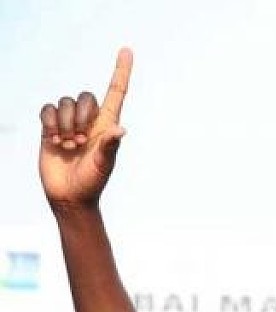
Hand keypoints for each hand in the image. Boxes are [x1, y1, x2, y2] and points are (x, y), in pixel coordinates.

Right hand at [39, 48, 132, 207]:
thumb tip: (121, 130)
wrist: (69, 195)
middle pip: (85, 96)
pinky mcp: (50, 127)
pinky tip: (53, 141)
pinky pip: (47, 109)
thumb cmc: (92, 182)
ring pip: (64, 102)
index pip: (116, 92)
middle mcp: (90, 121)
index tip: (127, 50)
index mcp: (108, 125)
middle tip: (80, 142)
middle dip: (81, 117)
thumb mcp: (104, 165)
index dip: (121, 71)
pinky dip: (49, 122)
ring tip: (68, 146)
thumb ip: (110, 146)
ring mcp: (69, 123)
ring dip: (65, 124)